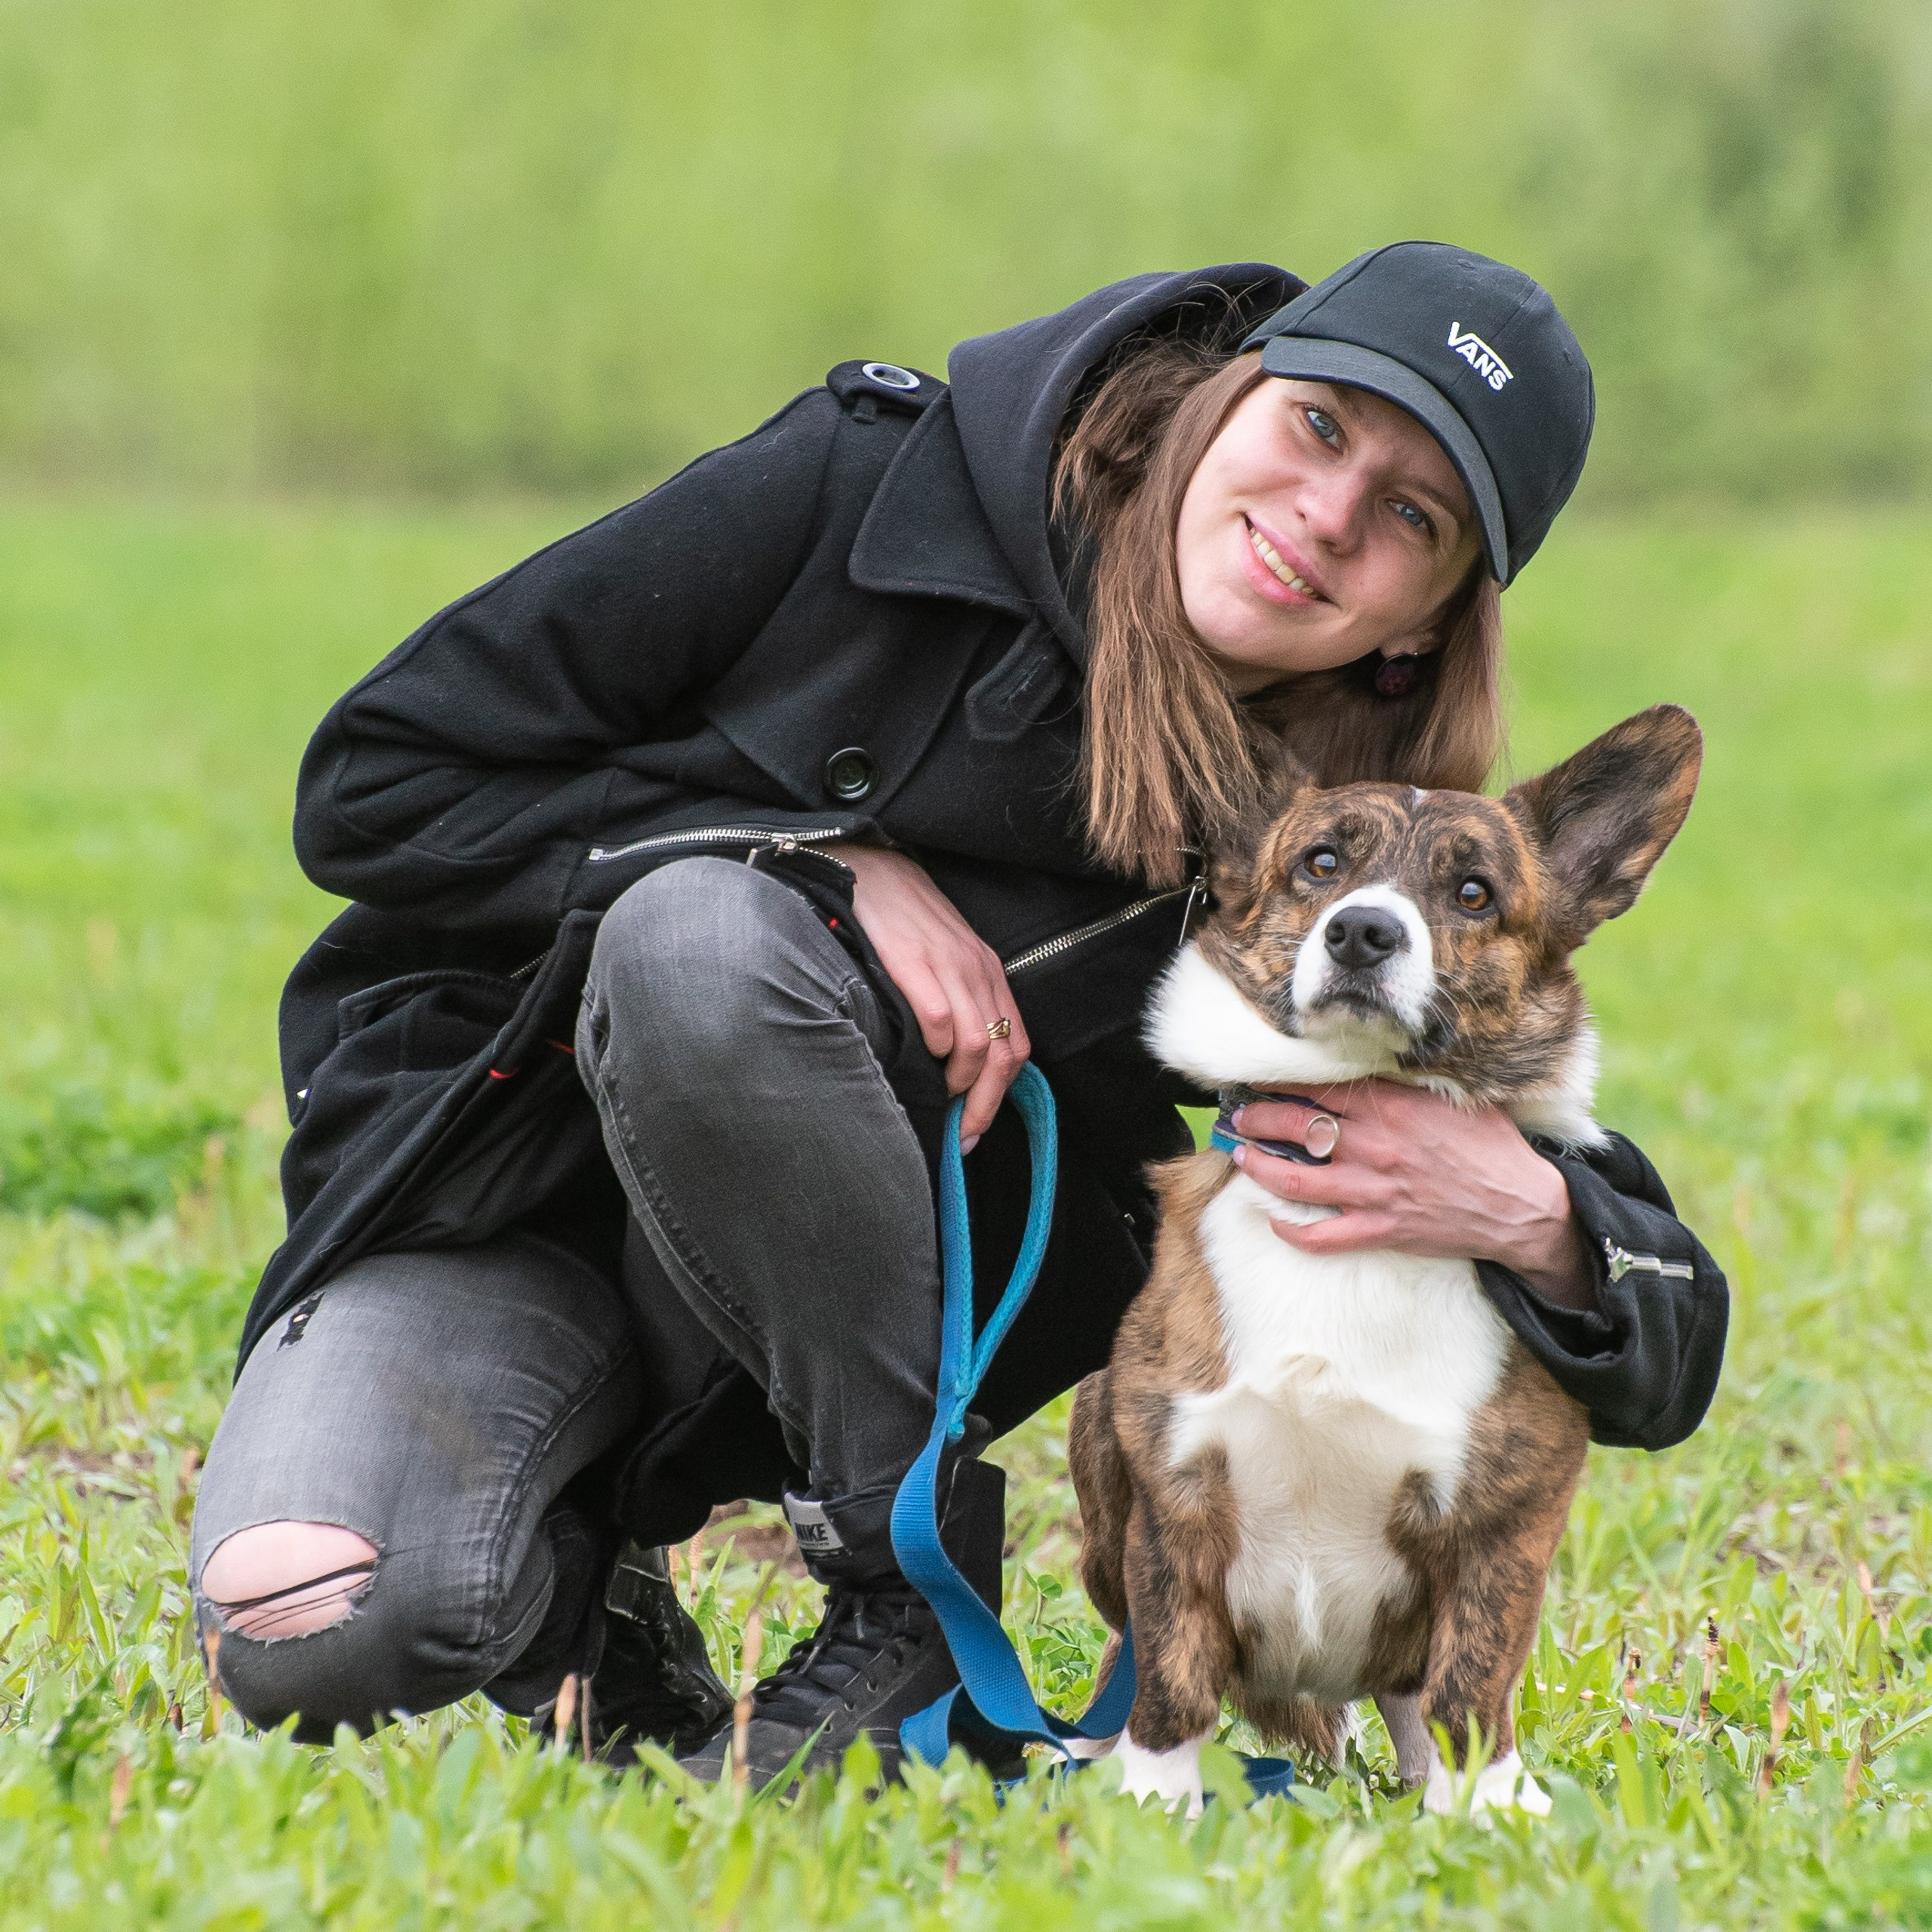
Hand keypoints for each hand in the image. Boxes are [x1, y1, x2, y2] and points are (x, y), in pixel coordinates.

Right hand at [836, 846, 1029, 1147]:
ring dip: (959, 1084)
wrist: (869, 869)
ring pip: (978, 1045)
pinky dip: (932, 1049)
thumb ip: (955, 1002)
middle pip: (1003, 1055)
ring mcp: (950, 967)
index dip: (1001, 1095)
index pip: (1016, 1045)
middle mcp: (979, 972)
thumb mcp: (943, 959)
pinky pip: (939, 1021)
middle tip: (961, 1134)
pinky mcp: (916, 964)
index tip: (974, 1128)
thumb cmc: (901, 920)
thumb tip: (949, 1064)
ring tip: (936, 1098)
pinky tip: (915, 1055)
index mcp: (988, 974)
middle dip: (984, 1105)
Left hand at [1229, 1082, 1597, 1309]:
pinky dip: (1292, 1232)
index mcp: (1389, 1108)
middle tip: (1239, 1116)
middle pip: (1295, 1128)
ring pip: (1295, 1182)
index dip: (1278, 1082)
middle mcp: (1373, 1146)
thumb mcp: (1450, 1097)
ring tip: (1242, 1157)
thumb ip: (1404, 1085)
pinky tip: (1274, 1221)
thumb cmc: (1490, 1145)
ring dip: (1259, 1168)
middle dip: (1257, 1120)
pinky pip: (1322, 1236)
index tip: (1255, 1078)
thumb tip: (1370, 1067)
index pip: (1317, 1087)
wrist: (1522, 1205)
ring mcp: (1373, 1191)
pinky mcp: (1382, 1229)